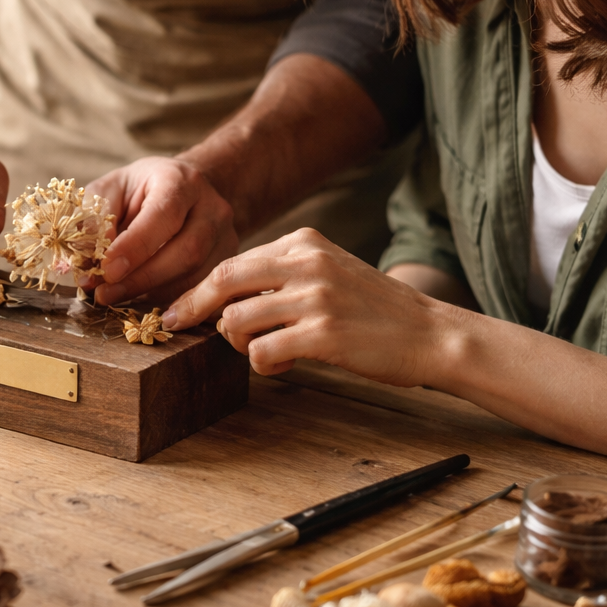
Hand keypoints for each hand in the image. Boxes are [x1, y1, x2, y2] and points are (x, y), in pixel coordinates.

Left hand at [84, 157, 238, 306]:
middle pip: (187, 250)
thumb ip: (95, 217)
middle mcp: (211, 207)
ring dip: (153, 294)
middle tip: (105, 294)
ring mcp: (226, 236)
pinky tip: (141, 302)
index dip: (136, 247)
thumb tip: (86, 255)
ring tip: (116, 298)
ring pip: (197, 275)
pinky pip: (201, 289)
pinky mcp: (226, 261)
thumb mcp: (109, 191)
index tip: (107, 270)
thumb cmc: (139, 191)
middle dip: (142, 278)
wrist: (180, 191)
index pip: (164, 215)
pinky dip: (169, 301)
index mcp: (181, 181)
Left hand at [162, 228, 451, 382]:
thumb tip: (225, 296)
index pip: (232, 262)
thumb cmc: (374, 309)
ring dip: (241, 344)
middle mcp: (307, 262)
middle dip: (193, 308)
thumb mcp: (328, 270)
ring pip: (237, 322)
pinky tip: (289, 363)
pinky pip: (263, 353)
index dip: (198, 289)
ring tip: (268, 350)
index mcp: (305, 241)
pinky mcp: (324, 334)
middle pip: (223, 282)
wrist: (430, 333)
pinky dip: (266, 364)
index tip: (177, 308)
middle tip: (177, 327)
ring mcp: (316, 297)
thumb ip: (282, 274)